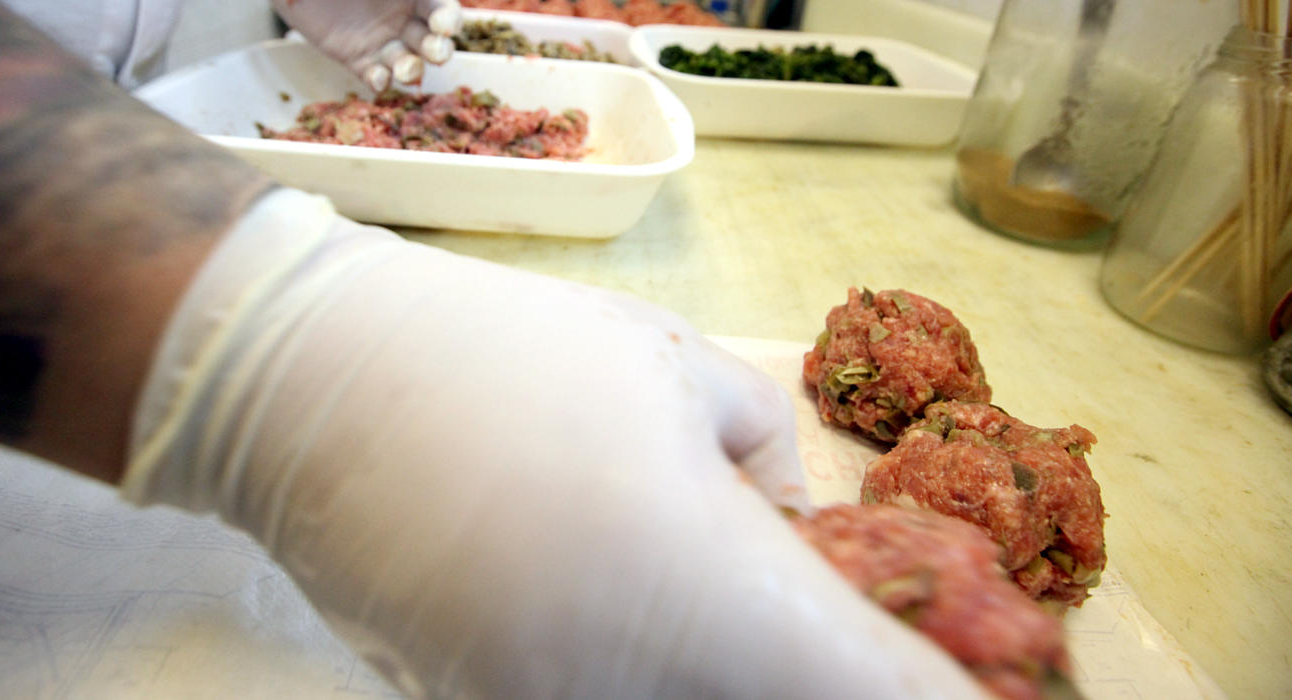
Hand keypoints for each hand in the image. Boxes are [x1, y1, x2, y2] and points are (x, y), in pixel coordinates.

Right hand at [124, 189, 984, 697]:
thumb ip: (771, 473)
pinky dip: (648, 681)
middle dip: (837, 688)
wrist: (307, 385)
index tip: (995, 695)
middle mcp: (629, 691)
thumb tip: (795, 540)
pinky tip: (631, 622)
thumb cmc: (512, 357)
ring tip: (708, 598)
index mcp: (708, 594)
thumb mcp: (678, 373)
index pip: (882, 698)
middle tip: (849, 638)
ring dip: (737, 684)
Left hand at [271, 0, 459, 89]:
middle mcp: (404, 19)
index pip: (442, 9)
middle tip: (436, 53)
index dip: (448, 19)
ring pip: (407, 62)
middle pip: (432, 41)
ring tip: (403, 70)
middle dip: (438, 50)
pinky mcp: (358, 59)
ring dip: (410, 69)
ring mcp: (382, 41)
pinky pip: (374, 75)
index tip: (443, 25)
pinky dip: (379, 80)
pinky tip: (378, 78)